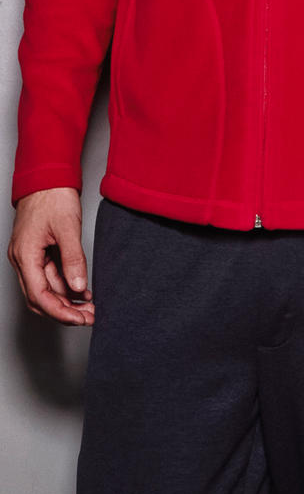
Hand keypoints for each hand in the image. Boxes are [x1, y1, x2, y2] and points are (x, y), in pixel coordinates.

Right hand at [8, 188, 93, 324]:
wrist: (47, 174)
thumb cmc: (53, 195)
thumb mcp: (67, 227)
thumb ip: (73, 259)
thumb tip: (79, 288)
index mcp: (25, 255)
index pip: (39, 296)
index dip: (60, 312)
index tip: (80, 320)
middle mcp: (23, 258)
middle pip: (40, 297)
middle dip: (64, 310)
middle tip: (89, 316)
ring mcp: (29, 255)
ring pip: (46, 287)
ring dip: (66, 298)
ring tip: (90, 306)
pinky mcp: (38, 249)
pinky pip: (49, 274)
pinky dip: (65, 283)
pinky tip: (82, 289)